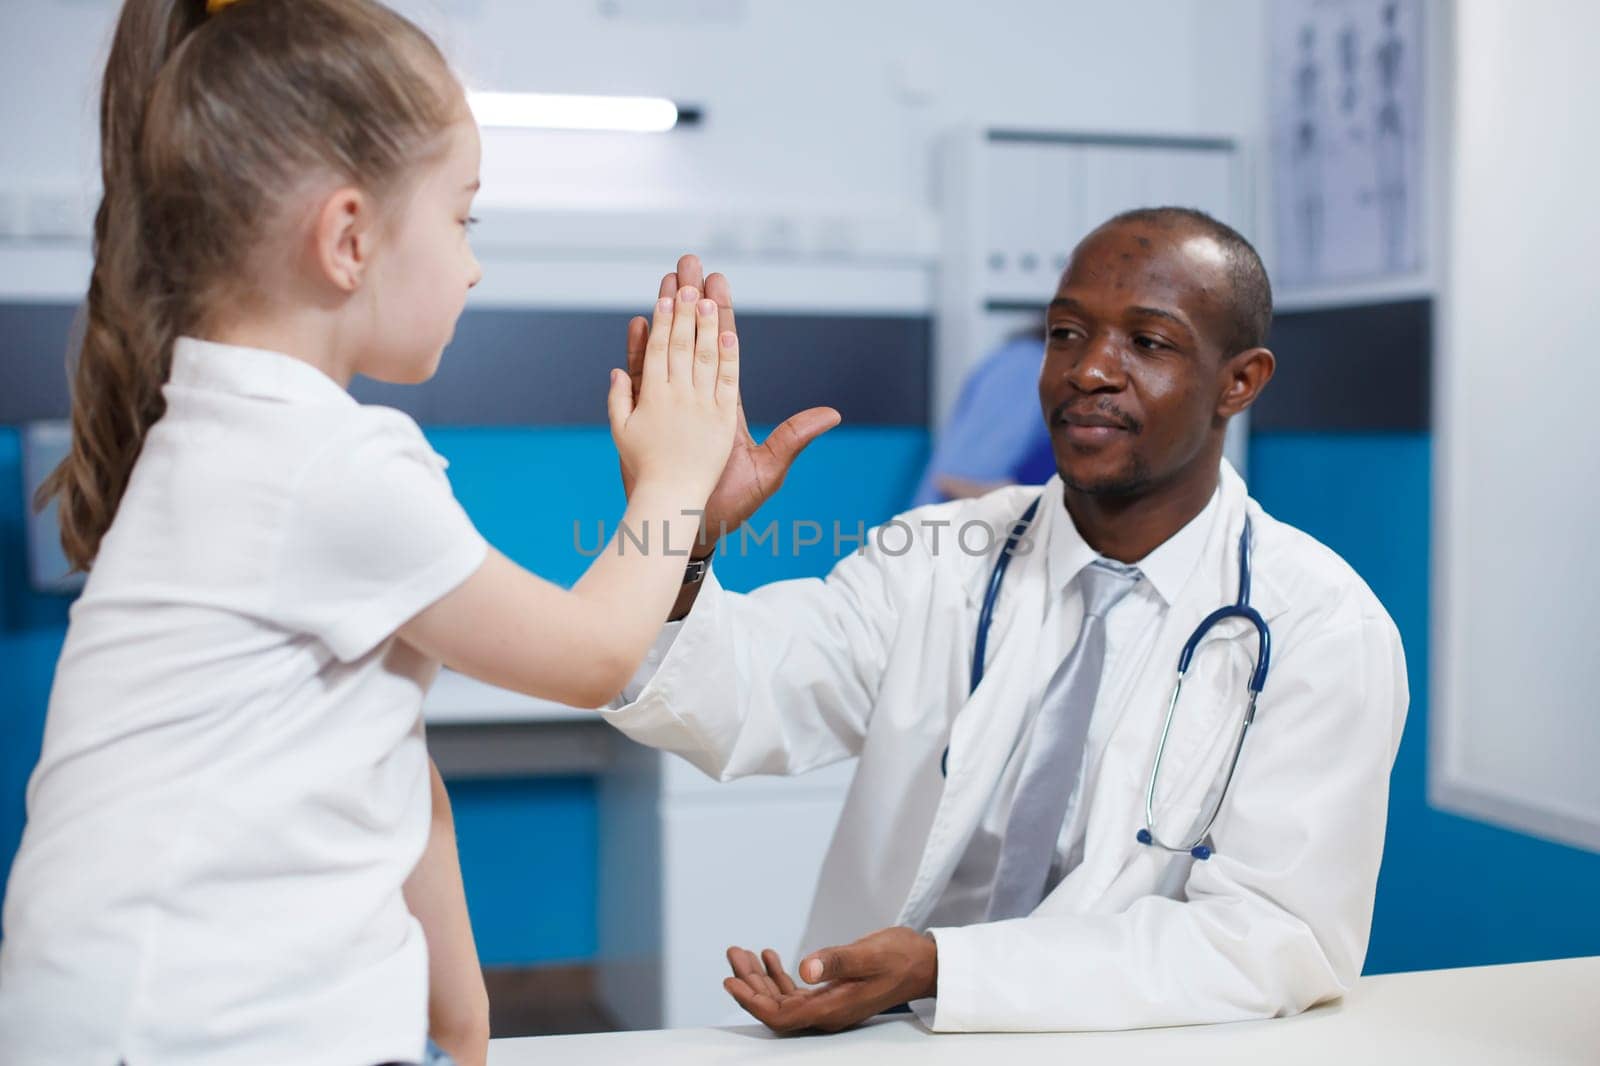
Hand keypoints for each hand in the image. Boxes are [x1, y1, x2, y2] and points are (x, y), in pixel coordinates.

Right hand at [625, 255, 840, 557]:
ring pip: (666, 348)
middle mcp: (698, 396)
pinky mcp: (647, 417)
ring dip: (664, 315)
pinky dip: (638, 351)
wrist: (695, 526)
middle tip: (687, 262)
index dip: (721, 314)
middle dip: (691, 299)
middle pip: (693, 336)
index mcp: (726, 403)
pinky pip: (642, 377)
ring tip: (663, 281)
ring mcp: (671, 403)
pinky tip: (638, 324)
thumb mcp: (770, 468)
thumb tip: (833, 415)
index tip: (718, 281)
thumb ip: (795, 437)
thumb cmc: (734, 504)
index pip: (724, 347)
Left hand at [722, 926, 936, 1033]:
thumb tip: (806, 968)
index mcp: (833, 1009)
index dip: (753, 1002)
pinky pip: (796, 991)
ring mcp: (829, 1005)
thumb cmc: (901, 957)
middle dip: (750, 983)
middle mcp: (827, 1013)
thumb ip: (838, 961)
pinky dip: (778, 975)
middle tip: (734, 955)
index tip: (732, 981)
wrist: (925, 963)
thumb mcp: (869, 953)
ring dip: (760, 978)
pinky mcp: (832, 994)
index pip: (782, 1016)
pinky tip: (770, 957)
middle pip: (776, 1007)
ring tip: (743, 953)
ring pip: (783, 998)